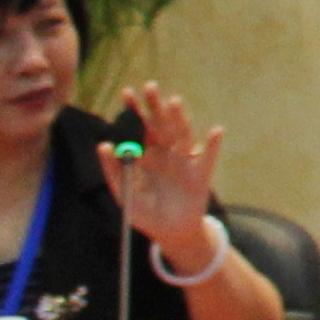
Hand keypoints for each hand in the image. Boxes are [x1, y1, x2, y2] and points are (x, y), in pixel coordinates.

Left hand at [98, 84, 229, 251]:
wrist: (169, 233)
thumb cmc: (145, 213)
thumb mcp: (123, 193)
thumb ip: (113, 170)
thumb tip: (103, 145)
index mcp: (146, 155)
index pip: (139, 128)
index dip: (133, 110)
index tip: (126, 93)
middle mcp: (166, 153)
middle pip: (161, 124)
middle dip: (155, 106)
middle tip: (149, 86)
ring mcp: (184, 162)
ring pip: (182, 134)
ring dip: (179, 117)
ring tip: (174, 101)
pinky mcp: (200, 175)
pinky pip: (207, 158)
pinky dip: (212, 145)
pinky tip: (215, 131)